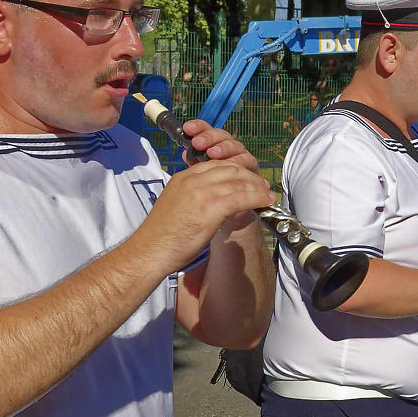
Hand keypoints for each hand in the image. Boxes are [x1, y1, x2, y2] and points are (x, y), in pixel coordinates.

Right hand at [141, 158, 274, 271]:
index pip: (216, 165)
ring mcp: (201, 192)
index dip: (236, 170)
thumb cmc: (162, 237)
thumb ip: (193, 197)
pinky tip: (264, 202)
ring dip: (257, 187)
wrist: (149, 251)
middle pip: (230, 169)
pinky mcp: (210, 208)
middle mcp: (192, 180)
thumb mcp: (177, 205)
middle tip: (263, 186)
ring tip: (268, 195)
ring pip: (238, 181)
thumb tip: (212, 202)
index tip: (247, 179)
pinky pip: (241, 197)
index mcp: (183, 177)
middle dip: (250, 177)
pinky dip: (256, 198)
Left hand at [176, 118, 261, 175]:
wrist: (233, 199)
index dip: (198, 127)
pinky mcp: (252, 166)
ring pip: (235, 145)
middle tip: (198, 143)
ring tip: (212, 153)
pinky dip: (241, 160)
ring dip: (224, 148)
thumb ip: (195, 161)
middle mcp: (228, 146)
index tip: (187, 128)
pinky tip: (232, 163)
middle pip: (221, 135)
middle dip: (208, 137)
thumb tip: (186, 154)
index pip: (206, 130)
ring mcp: (241, 155)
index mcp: (214, 144)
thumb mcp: (200, 172)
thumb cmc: (215, 183)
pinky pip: (249, 160)